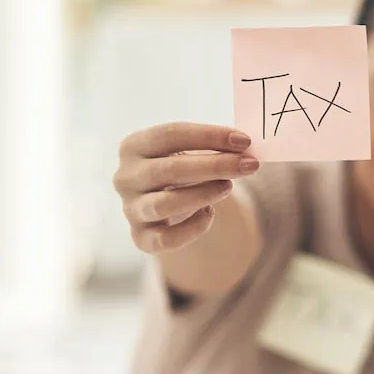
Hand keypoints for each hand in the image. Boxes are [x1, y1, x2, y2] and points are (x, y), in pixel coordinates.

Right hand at [113, 122, 259, 253]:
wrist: (164, 203)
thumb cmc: (180, 169)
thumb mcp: (189, 151)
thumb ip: (211, 147)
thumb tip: (245, 147)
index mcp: (133, 146)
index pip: (171, 135)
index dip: (209, 136)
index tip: (244, 141)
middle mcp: (125, 177)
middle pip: (170, 169)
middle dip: (215, 166)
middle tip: (248, 165)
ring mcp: (130, 209)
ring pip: (165, 204)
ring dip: (203, 194)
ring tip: (229, 186)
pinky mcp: (140, 237)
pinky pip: (167, 239)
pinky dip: (193, 228)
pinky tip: (210, 213)